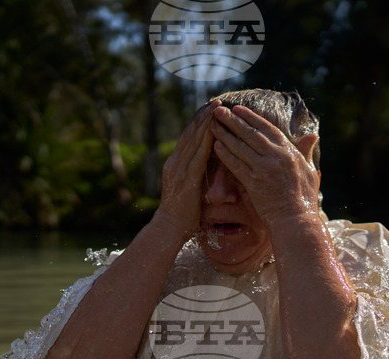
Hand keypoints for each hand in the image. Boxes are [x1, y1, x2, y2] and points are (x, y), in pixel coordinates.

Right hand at [156, 99, 220, 240]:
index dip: (200, 122)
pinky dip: (207, 140)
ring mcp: (179, 168)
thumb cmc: (183, 213)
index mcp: (175, 164)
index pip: (189, 137)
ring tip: (218, 107)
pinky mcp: (186, 177)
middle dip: (204, 116)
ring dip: (207, 122)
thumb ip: (196, 174)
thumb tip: (209, 165)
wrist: (170, 228)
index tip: (212, 109)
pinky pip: (198, 154)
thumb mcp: (190, 188)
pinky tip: (216, 129)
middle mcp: (175, 162)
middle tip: (217, 101)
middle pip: (191, 133)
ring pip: (194, 139)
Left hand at [210, 105, 320, 225]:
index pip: (267, 128)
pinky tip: (216, 146)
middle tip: (219, 110)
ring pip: (241, 147)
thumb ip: (306, 152)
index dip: (251, 117)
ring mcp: (264, 169)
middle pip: (251, 133)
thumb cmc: (305, 199)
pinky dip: (226, 155)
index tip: (238, 109)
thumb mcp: (310, 171)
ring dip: (225, 134)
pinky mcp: (254, 183)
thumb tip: (312, 136)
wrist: (296, 221)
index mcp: (289, 152)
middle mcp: (276, 157)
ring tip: (213, 124)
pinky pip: (236, 165)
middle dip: (233, 121)